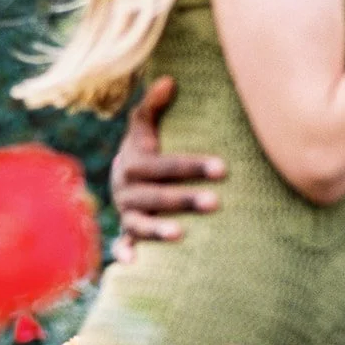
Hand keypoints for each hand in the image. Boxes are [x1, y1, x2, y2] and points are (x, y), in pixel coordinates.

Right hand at [109, 76, 225, 261]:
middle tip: (216, 202)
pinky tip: (136, 264)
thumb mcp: (145, 128)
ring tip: (181, 233)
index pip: (164, 165)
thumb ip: (154, 106)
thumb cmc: (145, 151)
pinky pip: (121, 245)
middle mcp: (126, 190)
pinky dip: (124, 254)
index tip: (223, 168)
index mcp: (133, 164)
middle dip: (184, 199)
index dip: (192, 165)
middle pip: (155, 195)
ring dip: (157, 229)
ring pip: (139, 223)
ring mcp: (126, 214)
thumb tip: (169, 80)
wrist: (122, 179)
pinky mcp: (126, 234)